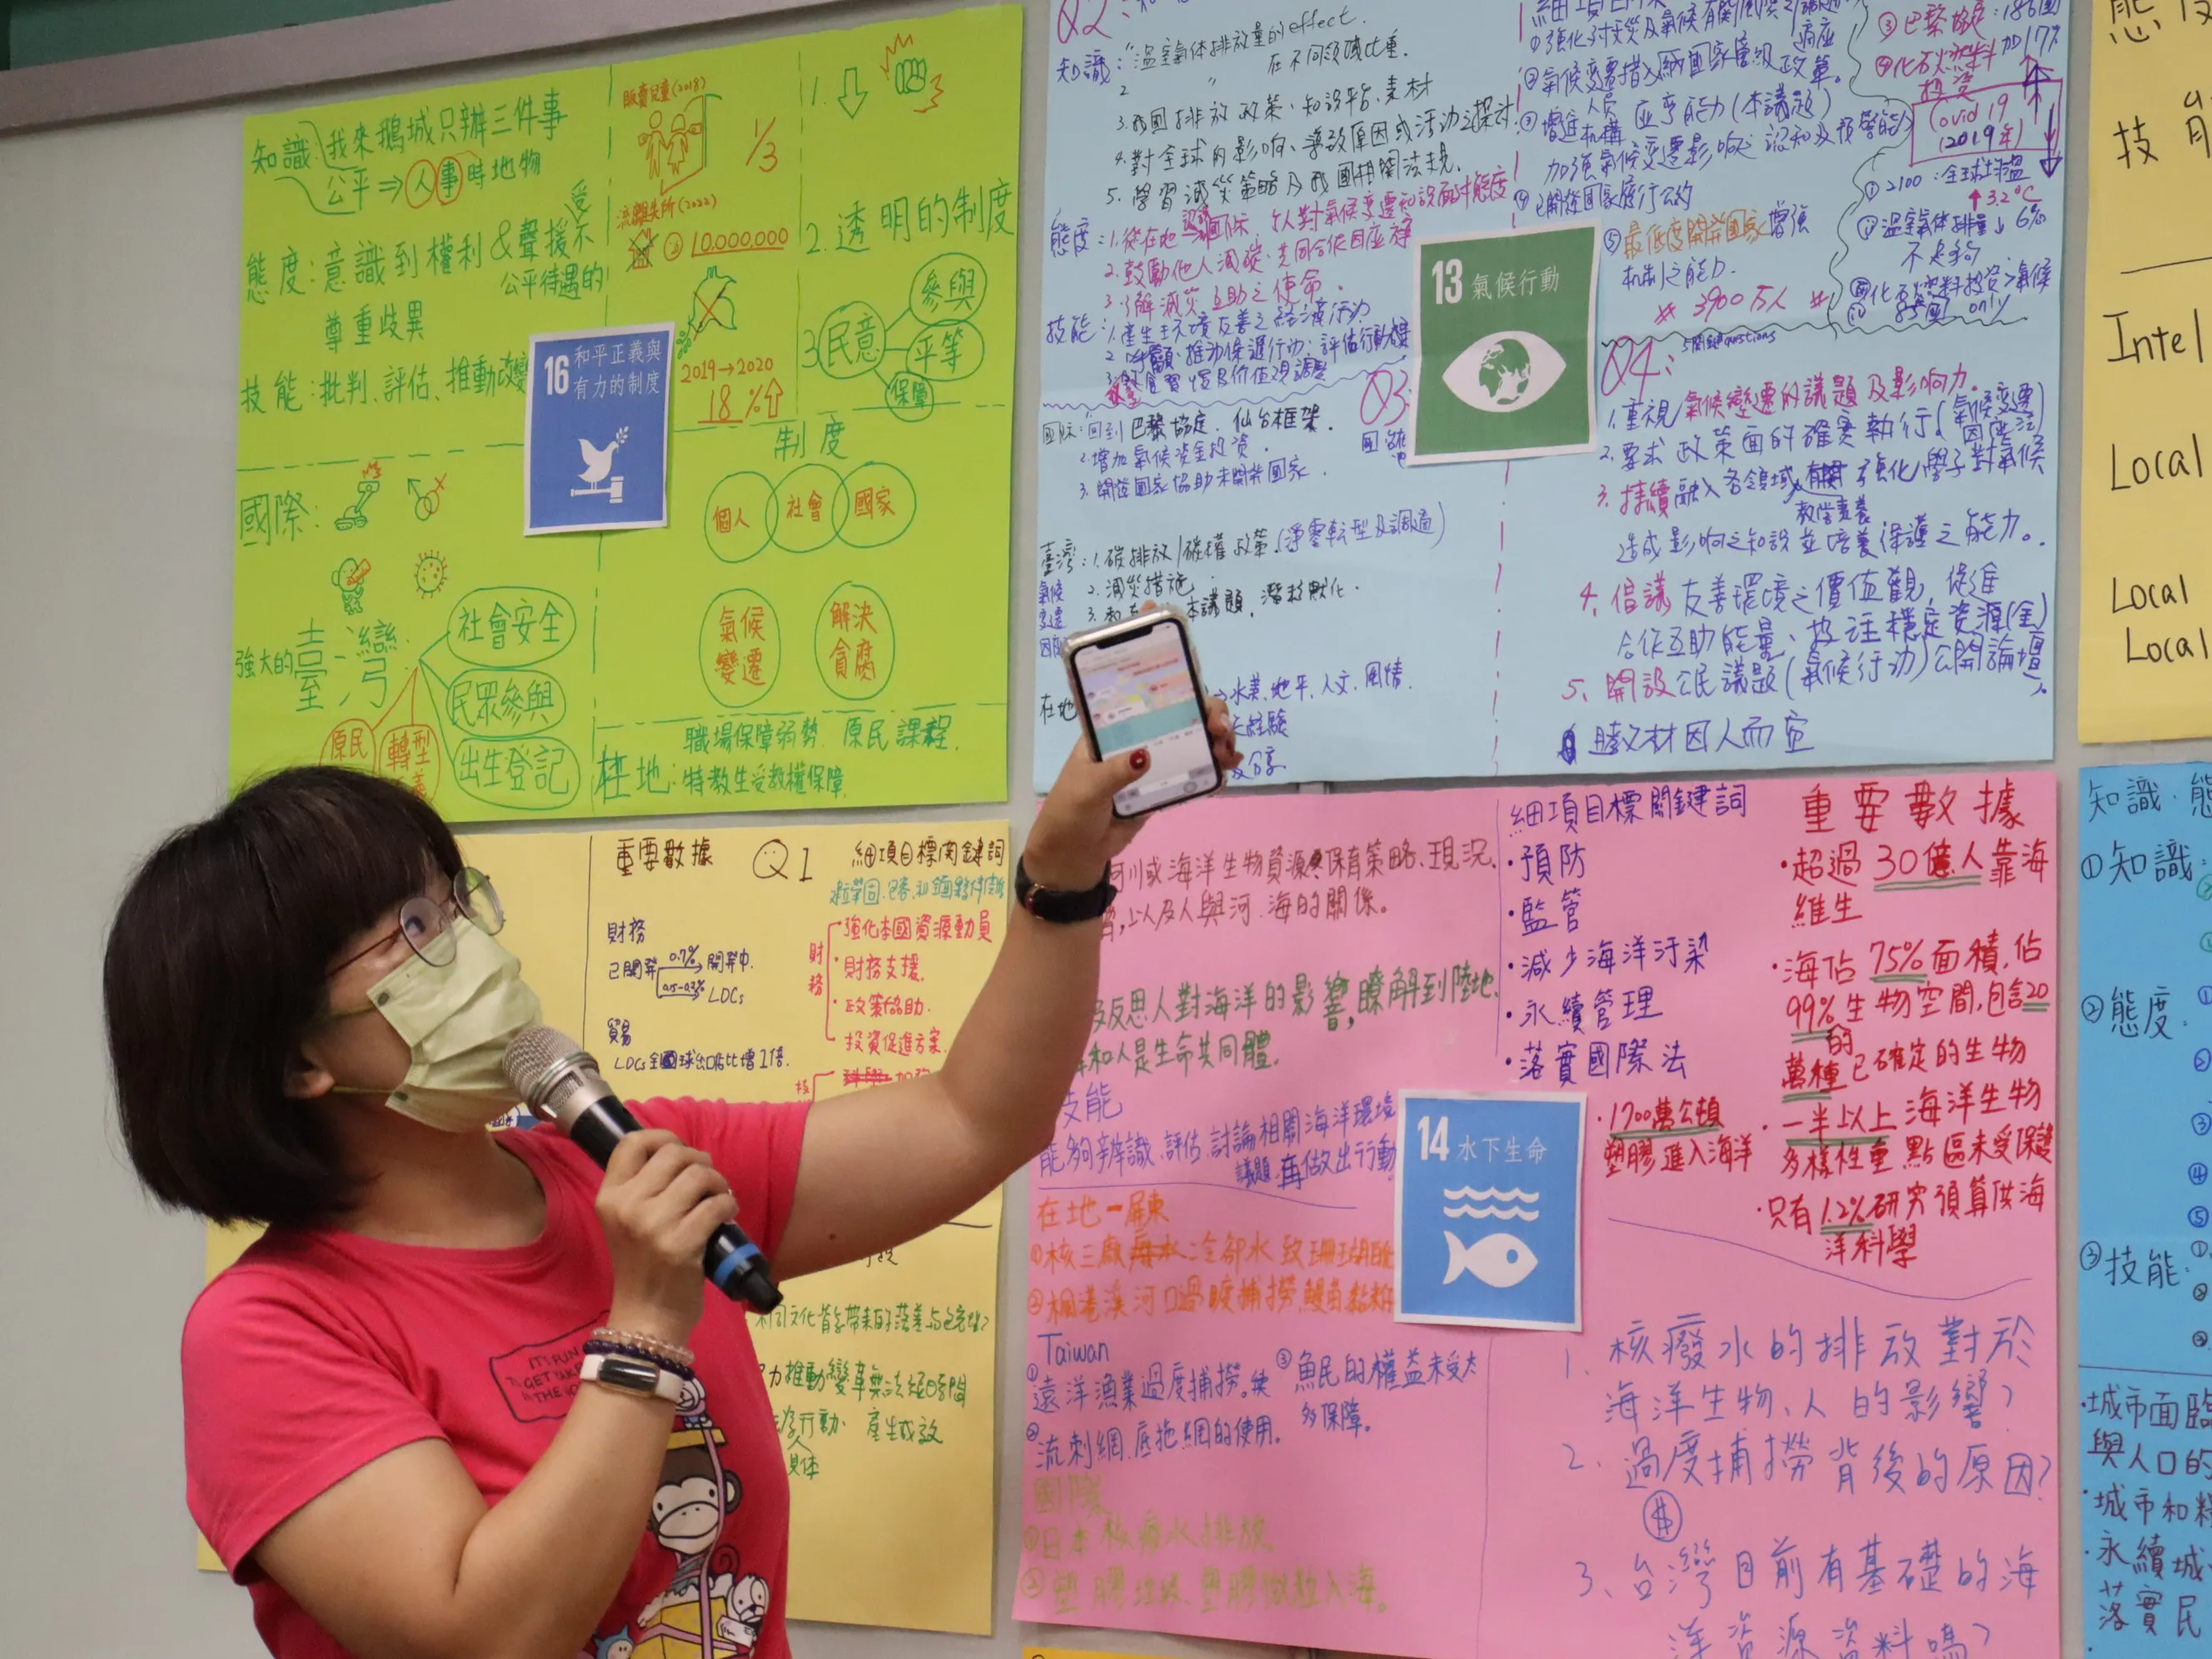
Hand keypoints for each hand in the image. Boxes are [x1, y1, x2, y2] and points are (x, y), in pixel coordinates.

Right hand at [593, 1129, 736, 1345]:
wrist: (647, 1320)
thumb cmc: (642, 1268)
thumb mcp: (627, 1222)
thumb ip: (643, 1188)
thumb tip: (683, 1154)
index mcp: (609, 1197)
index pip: (632, 1143)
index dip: (663, 1137)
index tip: (681, 1151)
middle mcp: (627, 1206)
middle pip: (674, 1153)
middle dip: (700, 1162)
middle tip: (708, 1183)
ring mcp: (653, 1225)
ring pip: (700, 1174)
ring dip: (718, 1183)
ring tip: (717, 1199)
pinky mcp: (681, 1243)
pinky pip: (717, 1203)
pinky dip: (729, 1205)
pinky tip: (725, 1217)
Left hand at [1023, 693, 1243, 890]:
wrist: (1073, 854)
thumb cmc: (1070, 812)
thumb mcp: (1088, 788)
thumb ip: (1116, 773)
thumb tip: (1146, 755)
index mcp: (1112, 731)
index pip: (1150, 701)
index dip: (1180, 696)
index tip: (1202, 705)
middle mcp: (1135, 742)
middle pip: (1179, 718)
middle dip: (1207, 718)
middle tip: (1222, 731)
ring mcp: (1150, 767)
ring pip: (1190, 744)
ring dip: (1215, 743)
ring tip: (1231, 753)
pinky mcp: (1160, 791)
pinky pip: (1190, 776)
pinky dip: (1211, 770)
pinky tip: (1227, 770)